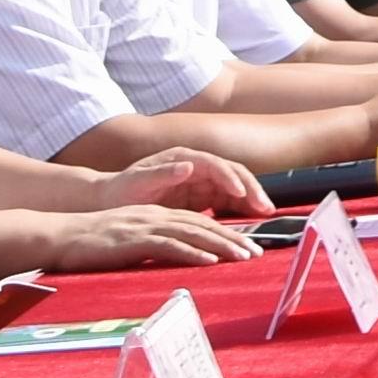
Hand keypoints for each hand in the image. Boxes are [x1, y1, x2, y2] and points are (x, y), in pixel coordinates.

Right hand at [48, 201, 263, 273]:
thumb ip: (152, 246)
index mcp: (156, 215)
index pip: (198, 222)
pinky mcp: (134, 240)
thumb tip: (174, 262)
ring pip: (193, 232)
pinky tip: (210, 261)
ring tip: (243, 257)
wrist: (60, 236)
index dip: (225, 233)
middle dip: (233, 238)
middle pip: (202, 225)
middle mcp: (155, 216)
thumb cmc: (92, 244)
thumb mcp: (129, 240)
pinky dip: (192, 252)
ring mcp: (145, 226)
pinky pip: (168, 245)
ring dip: (221, 245)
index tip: (247, 247)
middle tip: (257, 254)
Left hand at [119, 150, 272, 219]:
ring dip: (251, 199)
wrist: (111, 200)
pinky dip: (241, 208)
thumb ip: (163, 173)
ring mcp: (200, 181)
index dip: (230, 178)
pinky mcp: (201, 197)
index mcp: (183, 158)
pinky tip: (252, 219)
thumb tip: (188, 166)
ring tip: (266, 213)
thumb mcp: (138, 181)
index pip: (214, 164)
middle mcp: (196, 166)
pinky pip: (227, 201)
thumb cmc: (122, 190)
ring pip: (234, 187)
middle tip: (265, 207)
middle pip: (232, 173)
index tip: (242, 193)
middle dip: (250, 188)